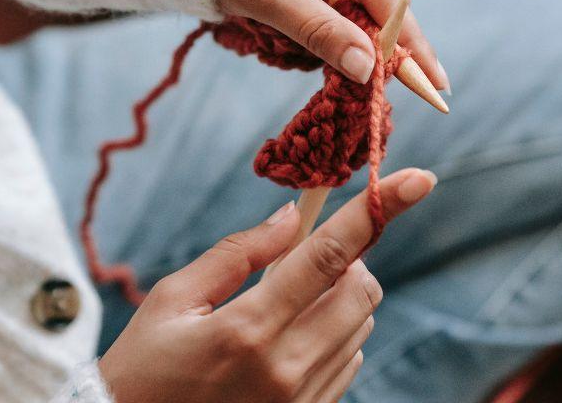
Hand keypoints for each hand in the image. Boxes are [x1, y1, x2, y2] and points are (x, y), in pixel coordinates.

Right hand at [98, 168, 437, 402]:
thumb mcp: (173, 300)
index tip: (417, 180)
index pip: (328, 256)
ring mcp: (301, 402)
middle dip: (349, 259)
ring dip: (341, 298)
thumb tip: (293, 215)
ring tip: (285, 306)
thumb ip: (239, 253)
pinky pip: (349, 363)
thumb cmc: (144, 367)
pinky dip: (335, 337)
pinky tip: (289, 341)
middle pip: (361, 290)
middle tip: (306, 259)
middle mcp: (285, 369)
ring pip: (361, 325)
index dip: (376, 210)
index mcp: (247, 329)